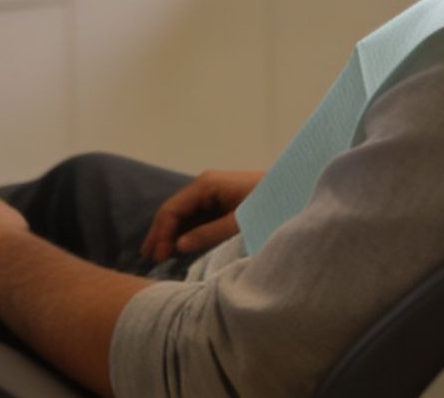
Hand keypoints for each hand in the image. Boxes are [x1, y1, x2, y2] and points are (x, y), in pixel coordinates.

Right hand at [140, 169, 262, 262]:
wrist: (296, 192)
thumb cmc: (270, 205)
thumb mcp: (239, 223)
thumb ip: (208, 234)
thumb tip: (178, 246)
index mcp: (206, 184)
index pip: (172, 209)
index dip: (161, 234)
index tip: (158, 258)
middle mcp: (205, 185)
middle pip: (174, 210)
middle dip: (160, 233)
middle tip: (148, 259)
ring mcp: (213, 193)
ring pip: (184, 214)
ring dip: (171, 234)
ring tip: (158, 256)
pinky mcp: (222, 202)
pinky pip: (197, 217)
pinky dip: (185, 232)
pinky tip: (179, 247)